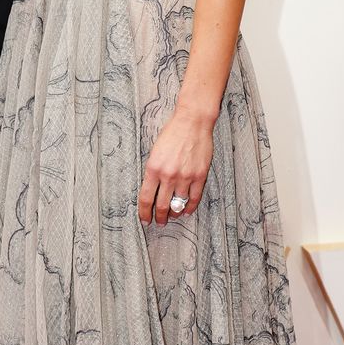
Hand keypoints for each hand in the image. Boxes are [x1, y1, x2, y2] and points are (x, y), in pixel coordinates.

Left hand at [138, 109, 212, 226]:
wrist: (192, 122)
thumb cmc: (172, 134)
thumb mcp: (154, 153)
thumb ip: (153, 172)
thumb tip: (152, 191)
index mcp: (153, 169)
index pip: (146, 199)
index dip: (144, 213)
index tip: (145, 220)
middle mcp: (168, 175)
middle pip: (162, 206)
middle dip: (159, 217)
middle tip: (159, 222)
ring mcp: (185, 177)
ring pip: (178, 204)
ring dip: (174, 214)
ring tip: (172, 216)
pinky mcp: (199, 176)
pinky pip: (194, 198)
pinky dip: (190, 207)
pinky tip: (186, 211)